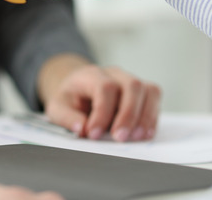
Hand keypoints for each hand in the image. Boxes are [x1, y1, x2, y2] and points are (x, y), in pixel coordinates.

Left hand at [38, 55, 160, 141]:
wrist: (79, 88)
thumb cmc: (71, 98)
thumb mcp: (57, 107)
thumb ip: (67, 118)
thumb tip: (82, 129)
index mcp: (91, 75)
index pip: (104, 87)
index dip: (102, 112)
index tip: (94, 134)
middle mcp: (114, 74)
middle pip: (131, 85)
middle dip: (128, 115)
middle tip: (119, 138)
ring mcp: (130, 80)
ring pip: (148, 90)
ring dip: (145, 116)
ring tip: (136, 138)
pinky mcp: (141, 91)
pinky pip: (154, 97)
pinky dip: (152, 116)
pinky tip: (144, 133)